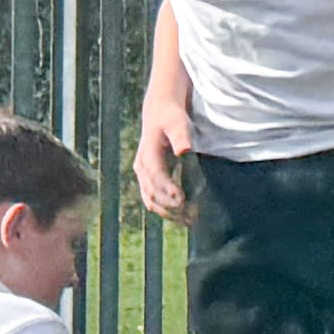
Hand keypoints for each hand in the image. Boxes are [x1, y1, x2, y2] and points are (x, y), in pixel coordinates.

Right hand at [130, 82, 192, 225]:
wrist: (159, 112)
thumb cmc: (172, 117)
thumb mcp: (178, 122)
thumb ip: (181, 136)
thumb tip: (184, 150)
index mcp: (148, 154)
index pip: (156, 177)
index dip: (168, 190)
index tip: (183, 200)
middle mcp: (142, 166)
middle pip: (152, 193)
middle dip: (171, 207)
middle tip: (192, 216)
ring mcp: (143, 173)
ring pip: (151, 199)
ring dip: (168, 213)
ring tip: (190, 221)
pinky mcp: (148, 177)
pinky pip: (152, 198)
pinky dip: (165, 209)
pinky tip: (182, 216)